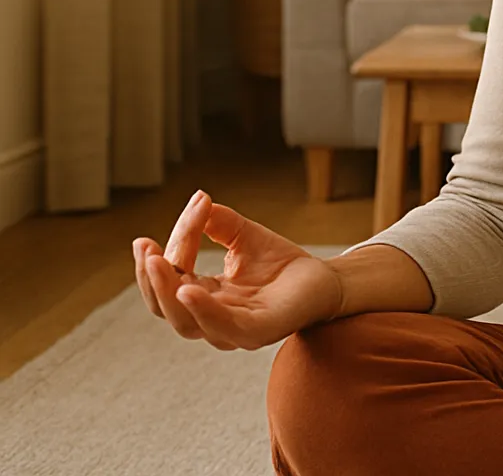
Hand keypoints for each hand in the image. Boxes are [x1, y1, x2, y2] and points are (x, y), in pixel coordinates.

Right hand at [132, 189, 344, 350]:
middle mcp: (211, 319)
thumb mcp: (245, 236)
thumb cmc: (282, 264)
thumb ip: (219, 222)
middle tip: (146, 247)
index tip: (192, 209)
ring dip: (167, 291)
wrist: (326, 280)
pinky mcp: (258, 332)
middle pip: (165, 306)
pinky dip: (203, 310)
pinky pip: (223, 327)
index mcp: (203, 299)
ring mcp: (233, 331)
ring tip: (159, 261)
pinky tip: (188, 289)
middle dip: (151, 277)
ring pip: (185, 322)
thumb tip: (200, 199)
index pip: (173, 277)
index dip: (172, 247)